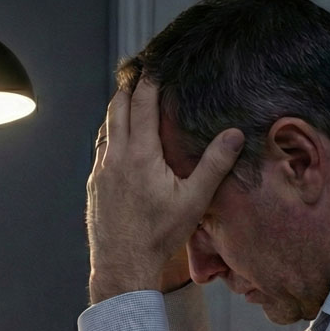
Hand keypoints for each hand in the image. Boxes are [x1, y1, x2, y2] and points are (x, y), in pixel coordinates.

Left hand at [84, 80, 242, 302]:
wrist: (123, 264)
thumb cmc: (159, 235)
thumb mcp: (194, 200)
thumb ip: (215, 164)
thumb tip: (235, 135)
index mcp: (140, 155)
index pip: (142, 105)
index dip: (148, 82)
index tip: (154, 65)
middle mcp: (115, 157)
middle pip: (117, 109)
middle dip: (128, 88)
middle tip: (137, 72)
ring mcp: (100, 171)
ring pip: (105, 129)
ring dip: (116, 111)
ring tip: (127, 99)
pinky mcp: (94, 185)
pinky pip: (101, 150)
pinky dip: (110, 135)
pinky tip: (117, 140)